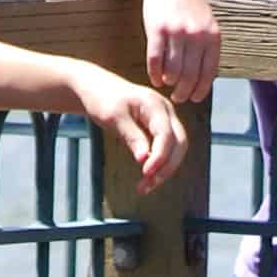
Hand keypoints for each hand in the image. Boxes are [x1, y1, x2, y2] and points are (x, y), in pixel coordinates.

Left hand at [76, 68, 187, 185]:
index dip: (159, 156)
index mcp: (155, 104)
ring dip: (164, 170)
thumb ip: (131, 136)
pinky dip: (159, 165)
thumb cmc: (103, 100)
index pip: (166, 134)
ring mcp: (165, 120)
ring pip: (176, 149)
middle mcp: (166, 111)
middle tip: (147, 185)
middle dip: (166, 167)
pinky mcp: (160, 129)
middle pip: (179, 143)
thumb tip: (144, 159)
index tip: (145, 173)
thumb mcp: (113, 117)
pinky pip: (167, 150)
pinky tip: (146, 179)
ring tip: (144, 187)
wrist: (97, 88)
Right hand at [141, 0, 220, 105]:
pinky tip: (155, 78)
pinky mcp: (158, 30)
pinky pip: (156, 61)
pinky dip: (155, 74)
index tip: (194, 98)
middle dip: (184, 92)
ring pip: (173, 71)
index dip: (201, 90)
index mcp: (212, 36)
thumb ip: (208, 46)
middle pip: (190, 76)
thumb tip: (206, 78)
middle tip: (178, 97)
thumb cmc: (187, 5)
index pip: (209, 73)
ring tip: (167, 85)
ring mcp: (177, 32)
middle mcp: (197, 35)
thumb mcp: (206, 22)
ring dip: (170, 83)